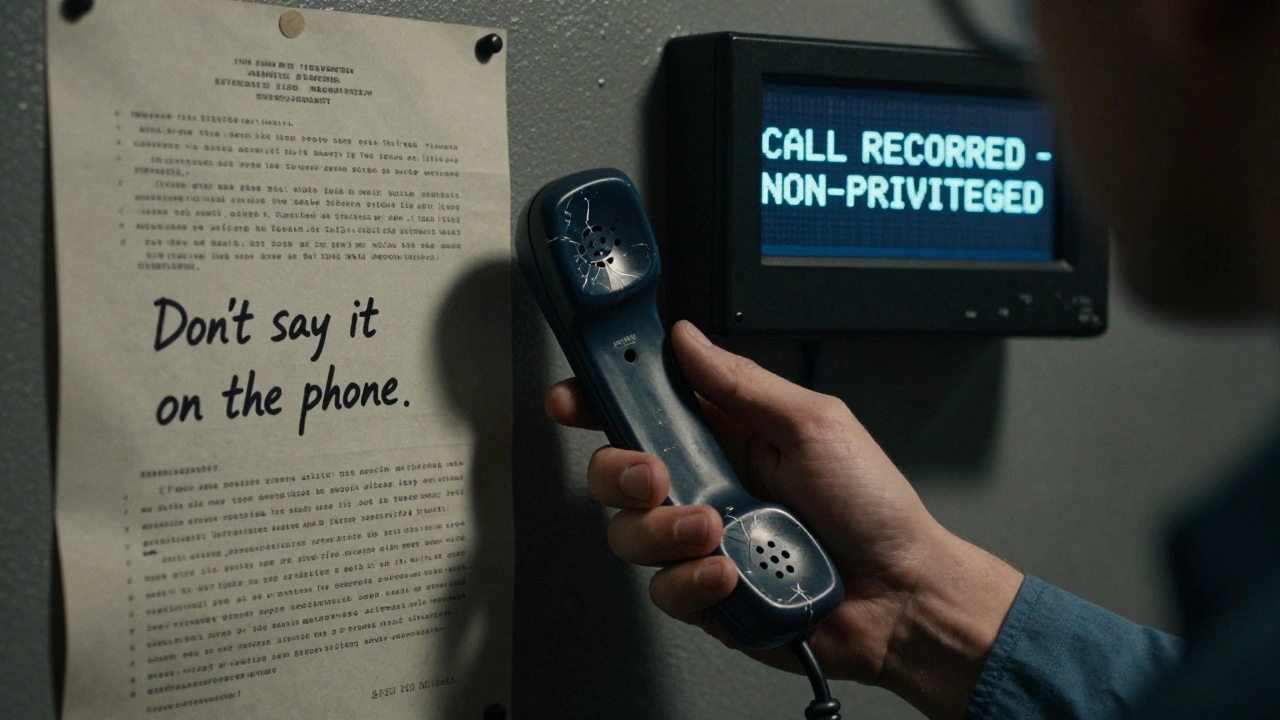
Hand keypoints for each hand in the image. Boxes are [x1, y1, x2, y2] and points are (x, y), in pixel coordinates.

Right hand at [545, 321, 1022, 719]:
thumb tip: (687, 340)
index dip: (601, 397)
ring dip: (666, 531)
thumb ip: (742, 383)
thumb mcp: (815, 423)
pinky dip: (694, 581)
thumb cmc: (874, 509)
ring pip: (629, 533)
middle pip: (616, 470)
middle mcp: (704, 485)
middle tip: (654, 474)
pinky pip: (663, 589)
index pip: (646, 407)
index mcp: (726, 434)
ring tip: (717, 531)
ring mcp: (700, 543)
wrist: (902, 597)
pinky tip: (731, 572)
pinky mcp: (704, 593)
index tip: (575, 394)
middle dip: (620, 470)